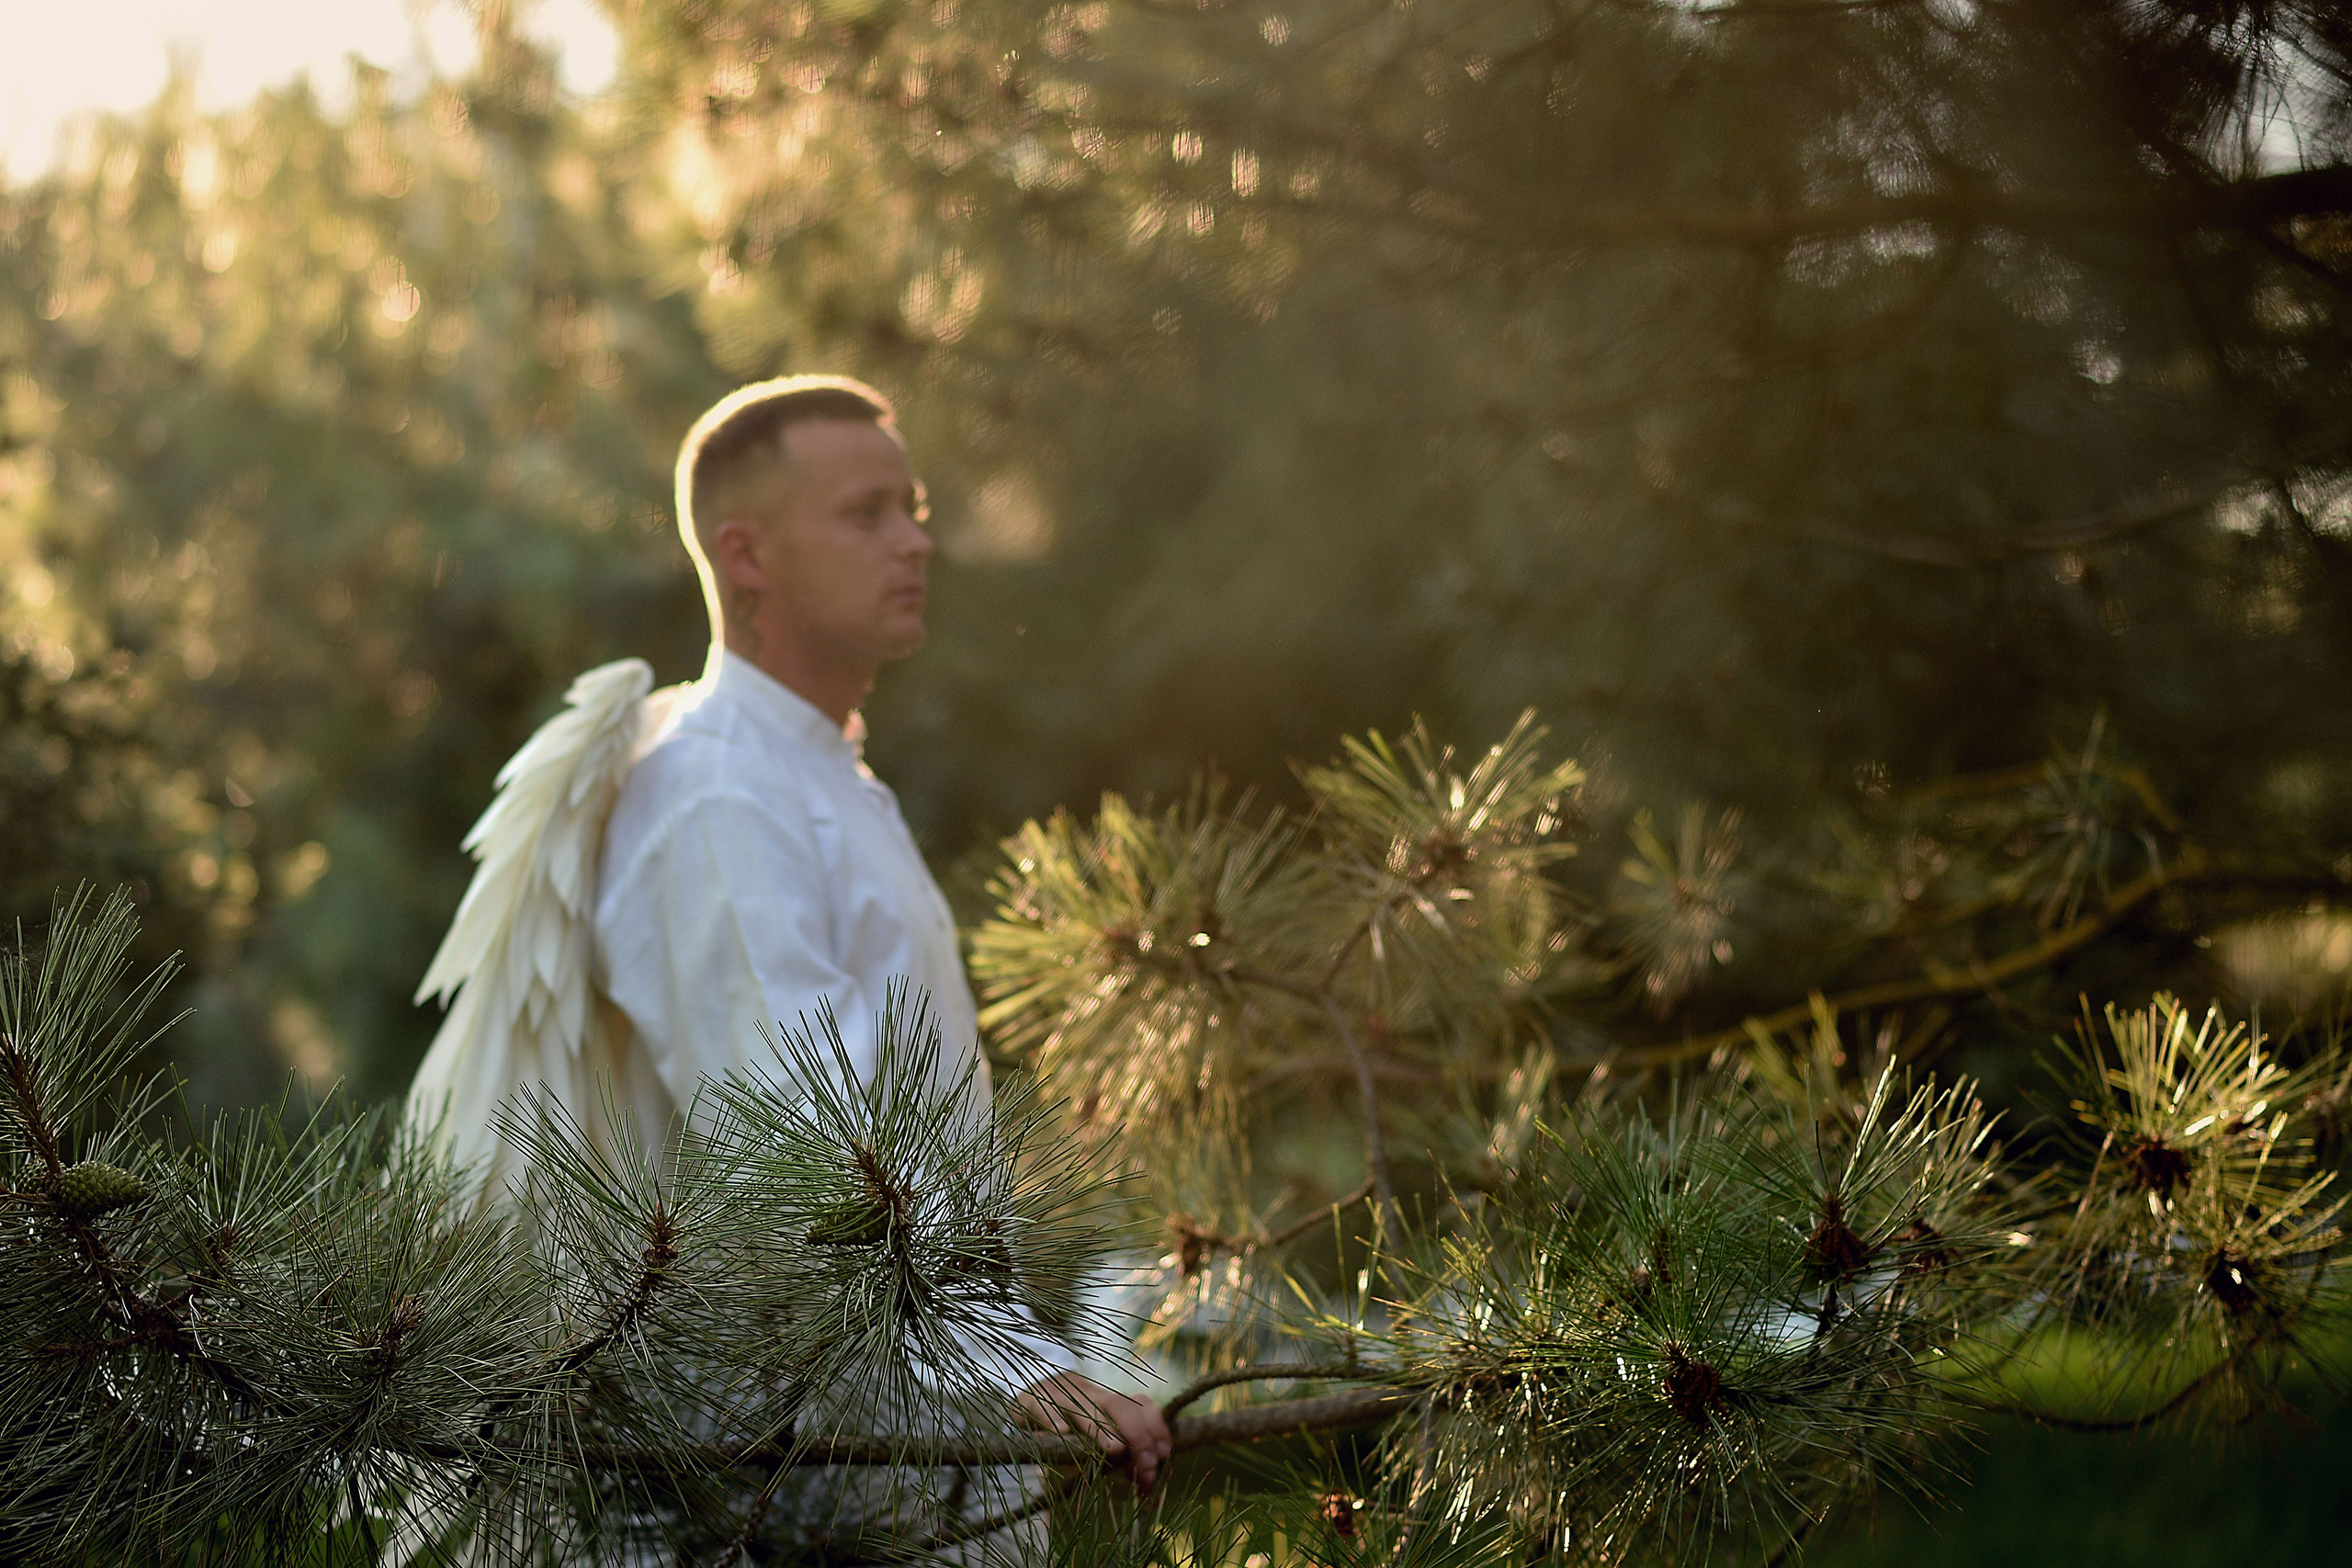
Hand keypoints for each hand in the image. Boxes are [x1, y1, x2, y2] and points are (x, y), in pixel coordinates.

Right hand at [1014, 1371, 1173, 1494]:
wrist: (1025, 1399)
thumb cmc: (1066, 1424)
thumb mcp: (1094, 1437)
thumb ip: (1119, 1455)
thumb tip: (1147, 1479)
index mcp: (1107, 1402)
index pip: (1140, 1404)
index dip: (1156, 1427)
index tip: (1164, 1455)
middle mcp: (1087, 1395)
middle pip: (1119, 1404)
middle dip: (1137, 1434)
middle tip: (1146, 1465)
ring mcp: (1059, 1395)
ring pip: (1083, 1407)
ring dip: (1101, 1429)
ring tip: (1115, 1450)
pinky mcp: (1031, 1401)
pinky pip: (1044, 1408)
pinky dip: (1053, 1419)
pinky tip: (1062, 1434)